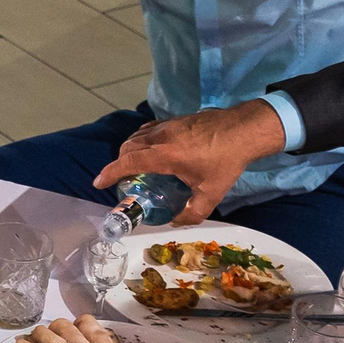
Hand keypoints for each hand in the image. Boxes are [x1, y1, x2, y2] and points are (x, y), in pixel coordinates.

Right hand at [92, 100, 283, 221]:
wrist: (244, 130)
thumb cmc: (227, 161)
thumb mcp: (211, 194)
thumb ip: (193, 213)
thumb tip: (177, 222)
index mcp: (165, 155)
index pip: (127, 162)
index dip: (110, 173)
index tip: (98, 183)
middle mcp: (161, 137)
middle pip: (128, 147)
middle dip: (119, 163)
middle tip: (123, 179)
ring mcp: (168, 126)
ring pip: (137, 136)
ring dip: (130, 150)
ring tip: (136, 165)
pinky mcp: (176, 120)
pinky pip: (149, 129)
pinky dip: (142, 140)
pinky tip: (153, 149)